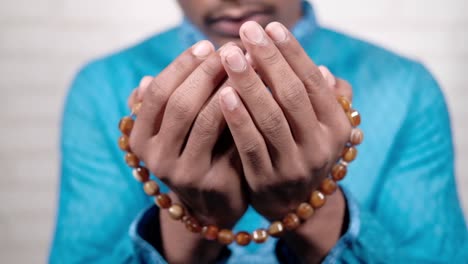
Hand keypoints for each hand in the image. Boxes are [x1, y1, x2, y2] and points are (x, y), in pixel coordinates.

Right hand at [129, 41, 246, 262]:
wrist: (212, 203)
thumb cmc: (194, 154)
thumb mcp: (171, 133)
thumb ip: (163, 107)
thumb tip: (146, 79)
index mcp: (141, 140)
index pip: (157, 93)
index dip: (182, 66)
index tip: (207, 45)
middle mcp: (156, 158)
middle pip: (179, 103)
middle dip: (207, 72)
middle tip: (231, 50)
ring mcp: (183, 173)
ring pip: (205, 119)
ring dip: (227, 87)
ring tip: (246, 65)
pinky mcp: (212, 182)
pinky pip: (229, 139)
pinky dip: (241, 112)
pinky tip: (255, 93)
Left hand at [218, 21, 351, 260]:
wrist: (297, 206)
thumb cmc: (305, 151)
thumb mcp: (324, 128)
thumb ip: (327, 100)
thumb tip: (323, 70)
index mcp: (336, 126)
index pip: (313, 82)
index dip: (292, 53)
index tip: (271, 27)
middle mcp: (320, 145)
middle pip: (292, 95)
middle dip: (268, 60)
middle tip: (247, 31)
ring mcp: (294, 165)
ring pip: (270, 118)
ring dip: (249, 84)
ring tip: (230, 55)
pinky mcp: (267, 181)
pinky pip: (251, 146)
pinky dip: (238, 119)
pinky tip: (223, 94)